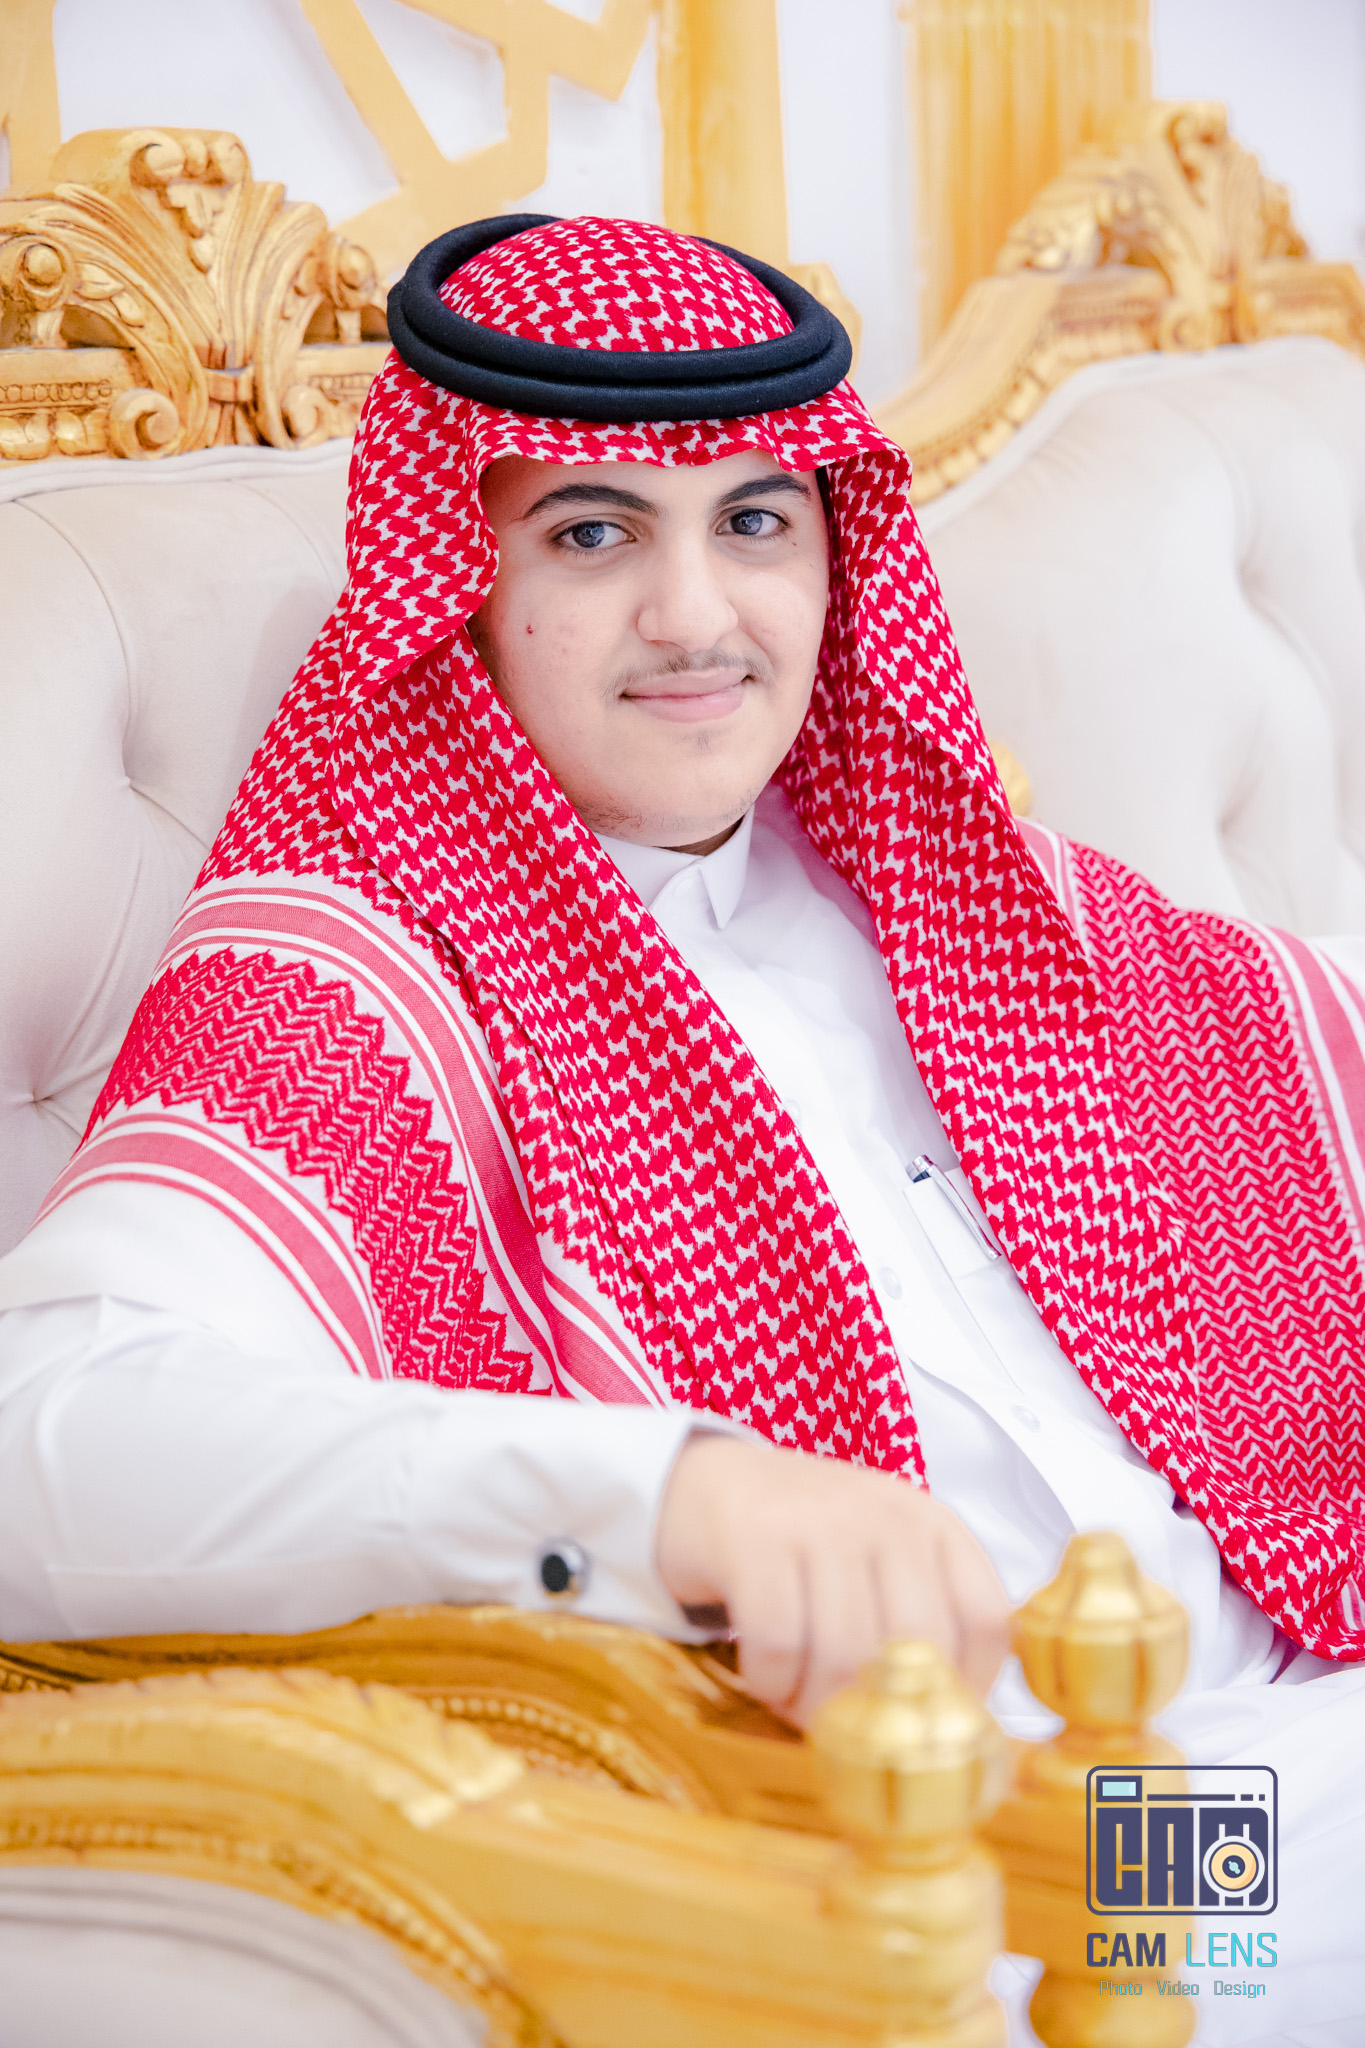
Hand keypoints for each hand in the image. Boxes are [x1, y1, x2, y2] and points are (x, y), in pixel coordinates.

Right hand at [654, 1434, 1009, 1723]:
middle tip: (849, 1733)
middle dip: (882, 1714)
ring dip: (818, 1707)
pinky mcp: (755, 1540)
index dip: (966, 1689)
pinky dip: (770, 1681)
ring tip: (798, 1703)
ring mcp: (820, 1522)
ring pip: (845, 1655)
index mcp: (931, 1525)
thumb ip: (922, 1624)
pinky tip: (763, 1674)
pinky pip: (778, 1644)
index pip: (986, 1620)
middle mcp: (886, 1516)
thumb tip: (952, 1731)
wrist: (708, 1486)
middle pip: (915, 1648)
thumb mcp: (880, 1564)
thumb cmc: (806, 1544)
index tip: (928, 1723)